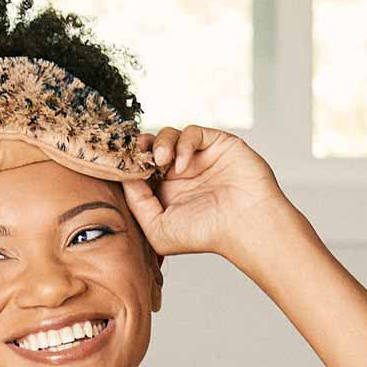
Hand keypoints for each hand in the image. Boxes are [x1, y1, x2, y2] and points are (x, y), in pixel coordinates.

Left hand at [122, 124, 304, 273]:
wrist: (245, 225)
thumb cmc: (205, 234)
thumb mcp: (158, 230)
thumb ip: (137, 205)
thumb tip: (125, 178)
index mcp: (164, 194)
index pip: (139, 170)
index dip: (129, 165)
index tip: (121, 167)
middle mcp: (179, 175)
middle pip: (150, 148)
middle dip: (139, 148)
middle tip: (136, 154)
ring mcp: (198, 158)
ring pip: (168, 135)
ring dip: (159, 143)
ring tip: (160, 160)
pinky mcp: (216, 144)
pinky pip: (192, 132)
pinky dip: (183, 144)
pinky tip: (182, 165)